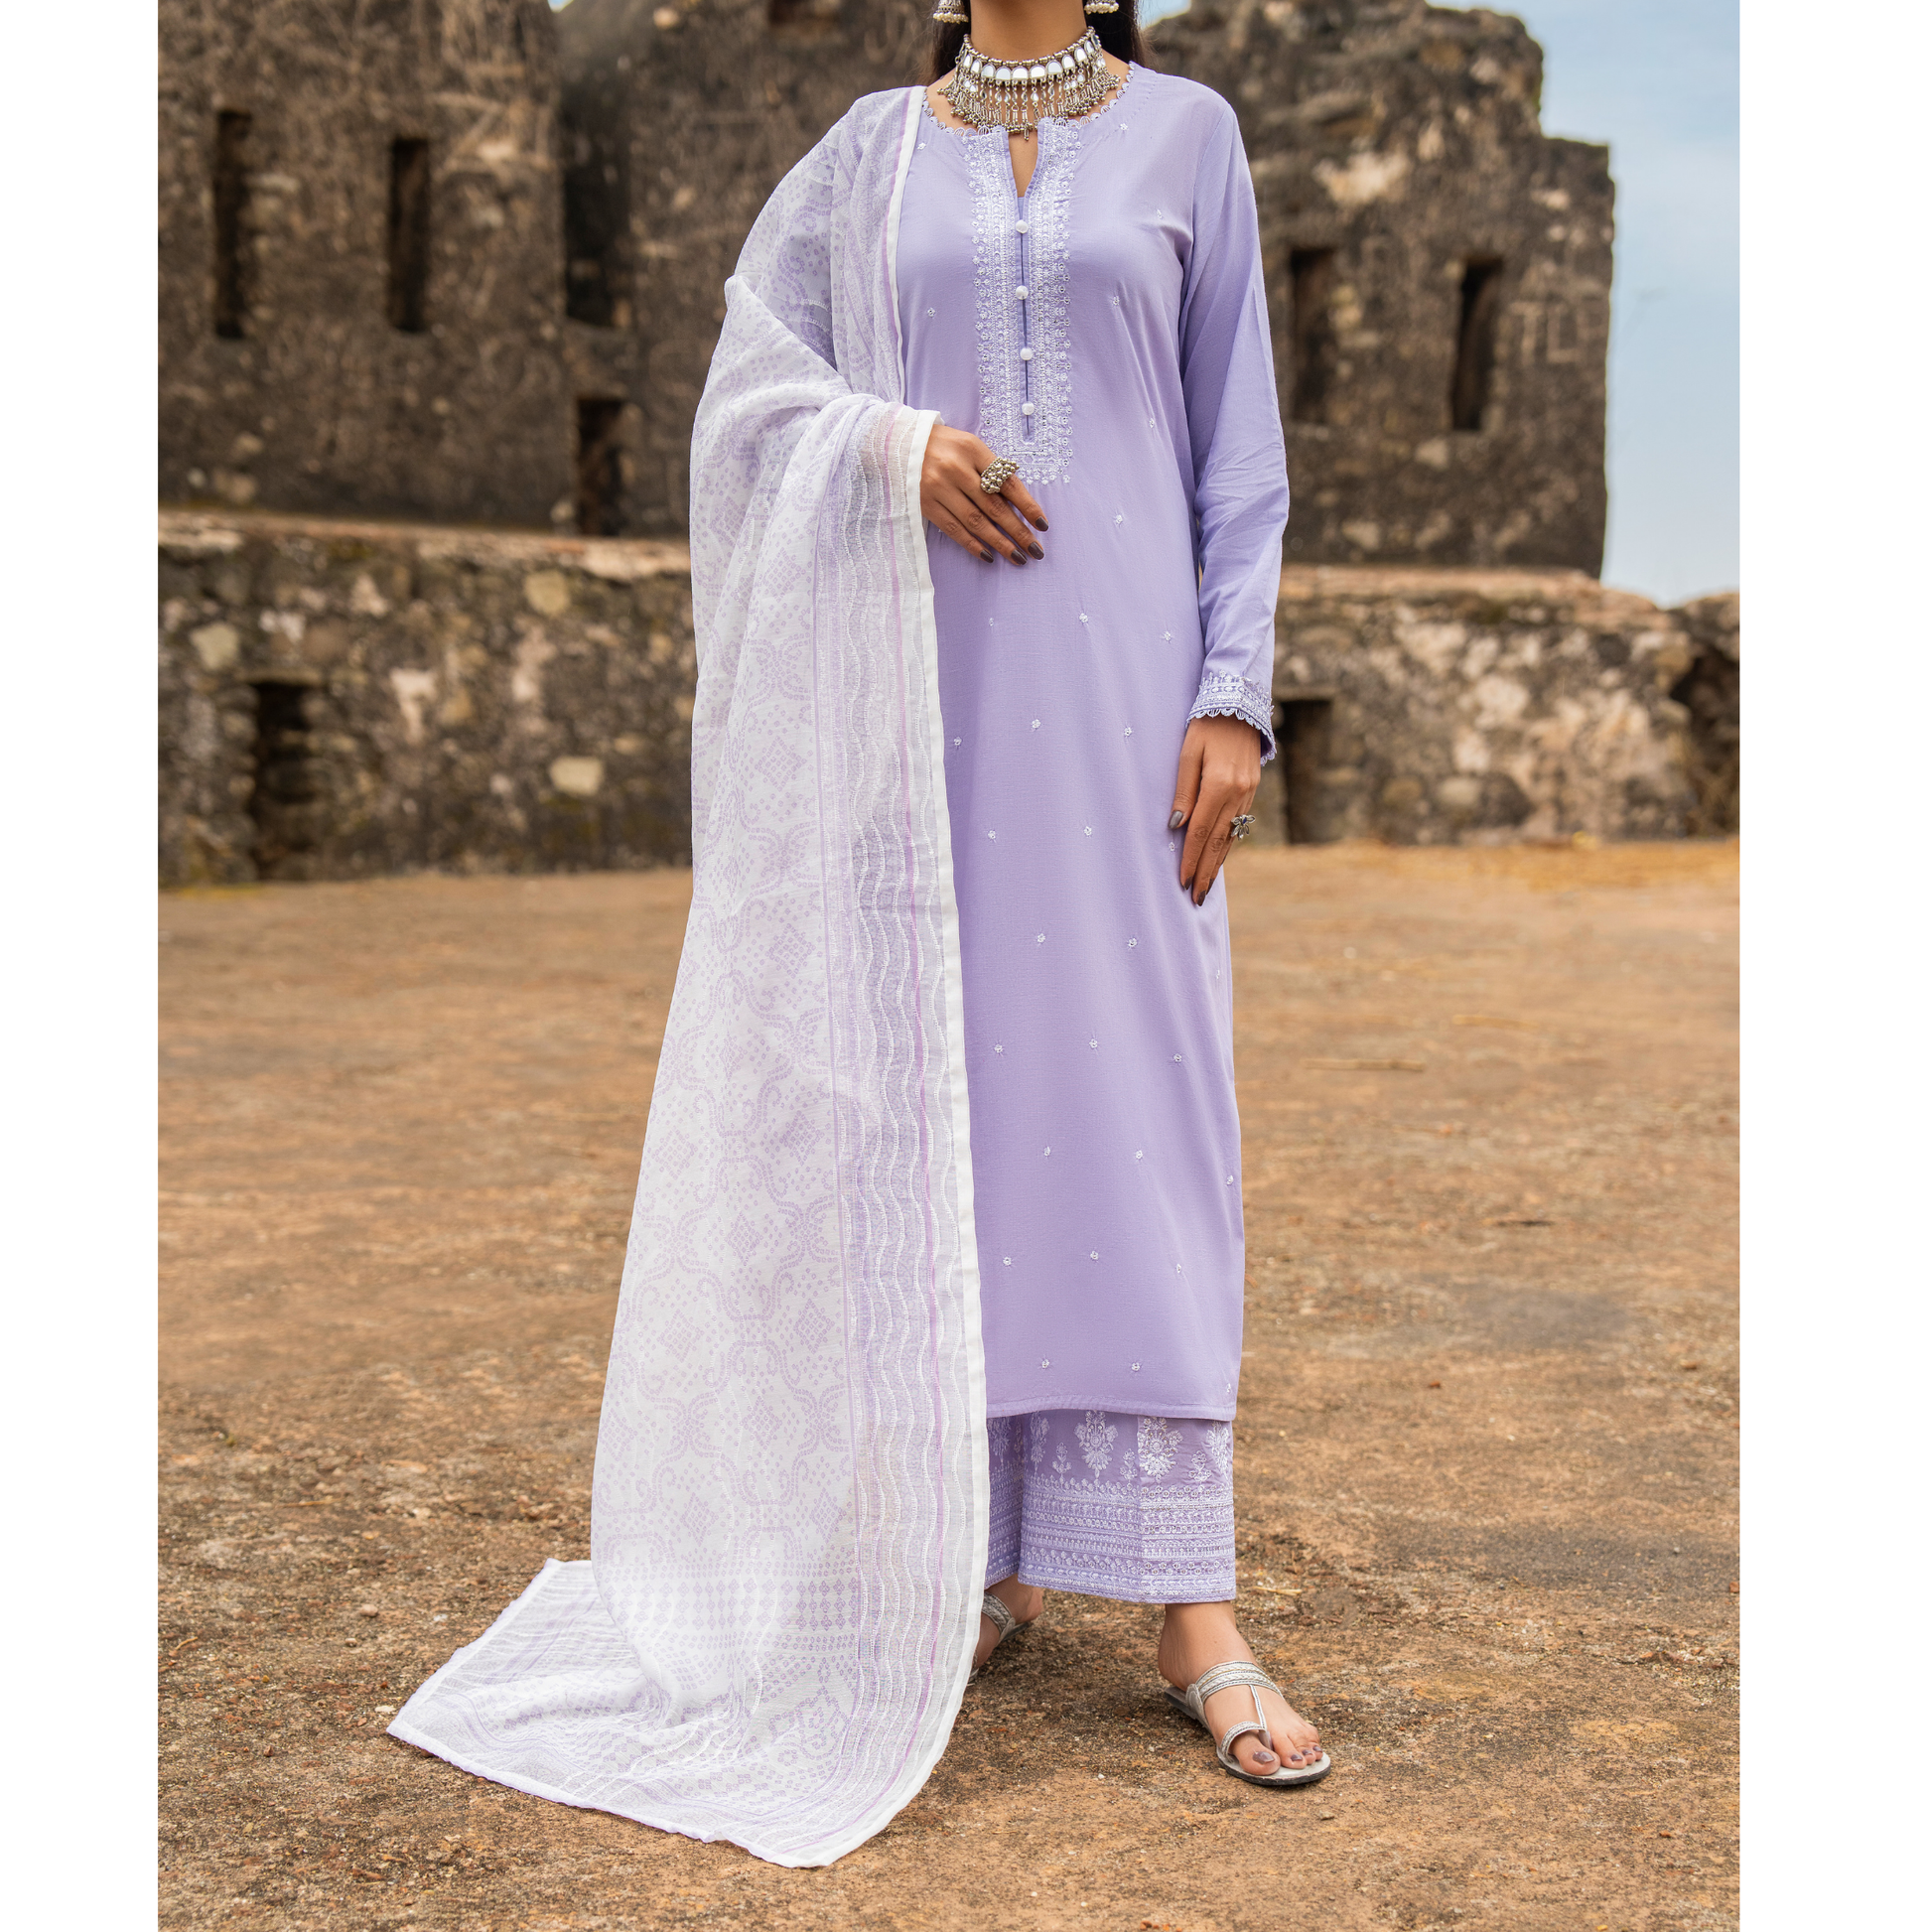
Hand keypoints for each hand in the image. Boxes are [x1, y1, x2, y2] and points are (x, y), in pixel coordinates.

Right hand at [920, 426, 1047, 565]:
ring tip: (1018, 557)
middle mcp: (956, 468)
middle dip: (1018, 531)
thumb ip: (991, 469)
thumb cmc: (942, 446)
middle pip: (994, 506)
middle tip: (1035, 550)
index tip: (1042, 525)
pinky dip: (972, 544)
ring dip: (1000, 542)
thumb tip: (1018, 502)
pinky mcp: (925, 504)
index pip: (1007, 482)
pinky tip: (989, 555)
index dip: (1027, 506)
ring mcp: (939, 488)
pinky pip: (953, 529)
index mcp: (972, 449)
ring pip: (976, 522)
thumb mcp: (969, 446)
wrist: (897, 443)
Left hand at [1170, 715, 1260, 905]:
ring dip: (1217, 863)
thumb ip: (1183, 790)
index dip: (1190, 859)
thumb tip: (1177, 826)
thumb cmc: (1205, 726)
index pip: (1201, 832)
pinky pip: (1239, 824)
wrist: (1239, 703)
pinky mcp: (1253, 789)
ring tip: (1206, 886)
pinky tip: (1219, 858)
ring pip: (1231, 836)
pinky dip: (1228, 844)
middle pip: (1218, 841)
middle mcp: (1238, 793)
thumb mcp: (1187, 754)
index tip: (1181, 882)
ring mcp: (1249, 792)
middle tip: (1195, 898)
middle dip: (1205, 872)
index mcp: (1219, 785)